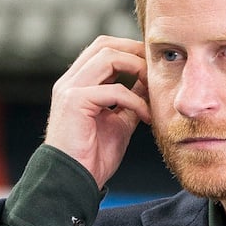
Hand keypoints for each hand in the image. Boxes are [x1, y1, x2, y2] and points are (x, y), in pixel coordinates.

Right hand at [43, 36, 150, 188]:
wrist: (73, 181)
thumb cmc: (93, 156)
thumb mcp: (119, 122)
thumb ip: (130, 101)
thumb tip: (148, 85)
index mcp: (77, 84)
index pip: (102, 49)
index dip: (129, 50)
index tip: (152, 64)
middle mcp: (70, 81)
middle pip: (104, 44)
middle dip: (135, 51)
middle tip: (156, 69)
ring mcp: (70, 89)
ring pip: (107, 57)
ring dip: (136, 68)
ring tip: (153, 85)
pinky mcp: (74, 102)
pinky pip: (114, 90)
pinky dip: (135, 100)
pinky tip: (146, 116)